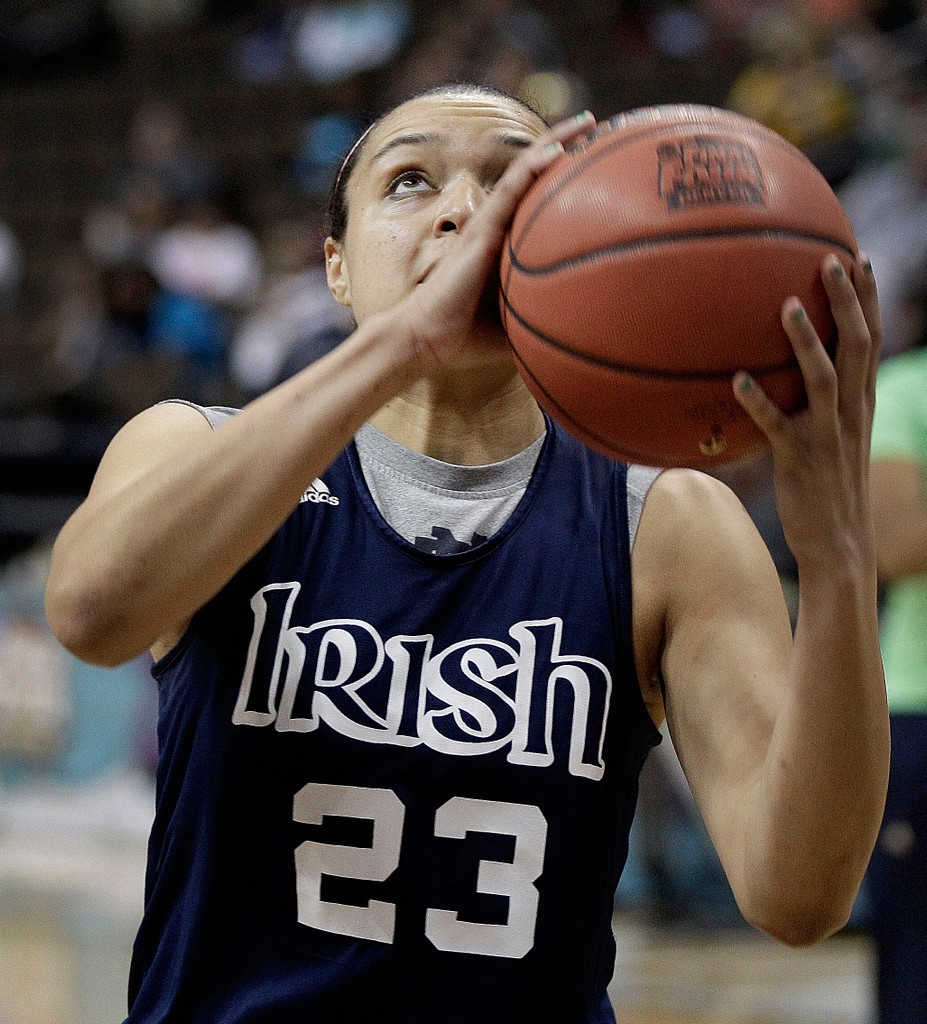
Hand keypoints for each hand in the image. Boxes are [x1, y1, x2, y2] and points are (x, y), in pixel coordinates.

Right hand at [395, 111, 596, 376]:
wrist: (428, 340)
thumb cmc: (468, 339)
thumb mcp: (518, 329)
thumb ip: (547, 324)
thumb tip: (588, 339)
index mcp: (510, 246)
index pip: (544, 204)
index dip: (571, 182)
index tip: (605, 168)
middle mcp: (502, 226)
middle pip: (540, 177)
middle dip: (574, 148)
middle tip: (609, 132)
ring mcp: (491, 223)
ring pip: (528, 170)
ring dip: (558, 142)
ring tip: (590, 121)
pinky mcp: (482, 228)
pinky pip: (512, 188)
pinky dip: (535, 166)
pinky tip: (560, 149)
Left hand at [733, 254, 881, 571]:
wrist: (838, 543)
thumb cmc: (826, 488)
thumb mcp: (832, 439)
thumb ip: (815, 404)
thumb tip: (775, 371)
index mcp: (860, 403)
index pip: (872, 340)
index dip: (868, 299)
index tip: (860, 258)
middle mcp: (851, 412)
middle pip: (857, 346)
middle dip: (846, 301)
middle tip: (830, 259)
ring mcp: (828, 435)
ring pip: (823, 378)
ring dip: (806, 341)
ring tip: (786, 306)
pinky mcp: (799, 460)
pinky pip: (778, 427)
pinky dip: (759, 403)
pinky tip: (737, 381)